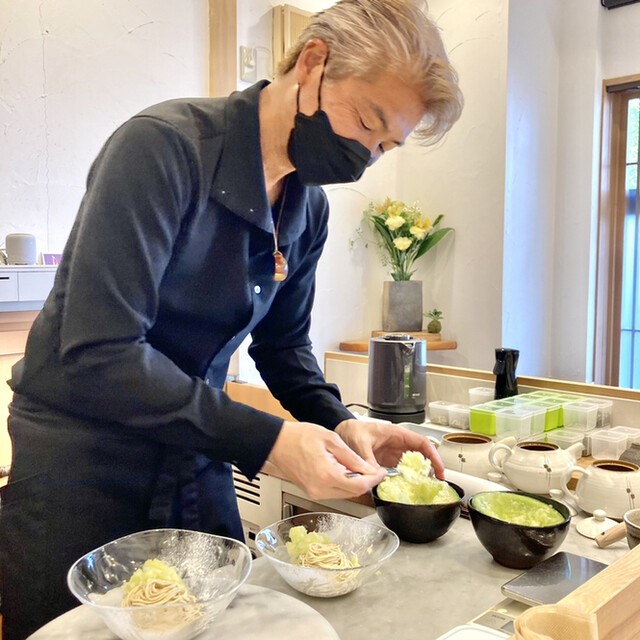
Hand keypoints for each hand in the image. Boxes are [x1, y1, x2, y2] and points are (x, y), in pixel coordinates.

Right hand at [267, 421, 386, 499]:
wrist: (277, 442)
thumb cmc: (299, 436)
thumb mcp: (331, 440)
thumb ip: (352, 457)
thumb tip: (368, 469)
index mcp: (327, 476)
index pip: (359, 486)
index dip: (374, 480)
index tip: (382, 472)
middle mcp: (320, 490)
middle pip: (353, 493)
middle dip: (366, 482)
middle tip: (375, 470)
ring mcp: (314, 493)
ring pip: (343, 494)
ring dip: (354, 483)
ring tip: (360, 468)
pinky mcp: (311, 492)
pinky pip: (333, 492)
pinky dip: (342, 483)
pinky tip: (345, 471)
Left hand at [334, 419, 445, 479]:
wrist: (342, 431)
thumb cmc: (352, 430)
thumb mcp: (359, 443)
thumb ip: (367, 459)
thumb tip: (375, 474)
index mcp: (396, 434)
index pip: (422, 443)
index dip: (433, 456)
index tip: (439, 469)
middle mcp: (398, 443)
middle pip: (421, 454)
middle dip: (431, 467)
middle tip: (435, 482)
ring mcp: (393, 453)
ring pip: (413, 463)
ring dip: (420, 474)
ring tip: (425, 486)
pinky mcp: (387, 461)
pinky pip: (402, 470)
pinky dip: (407, 478)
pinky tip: (408, 486)